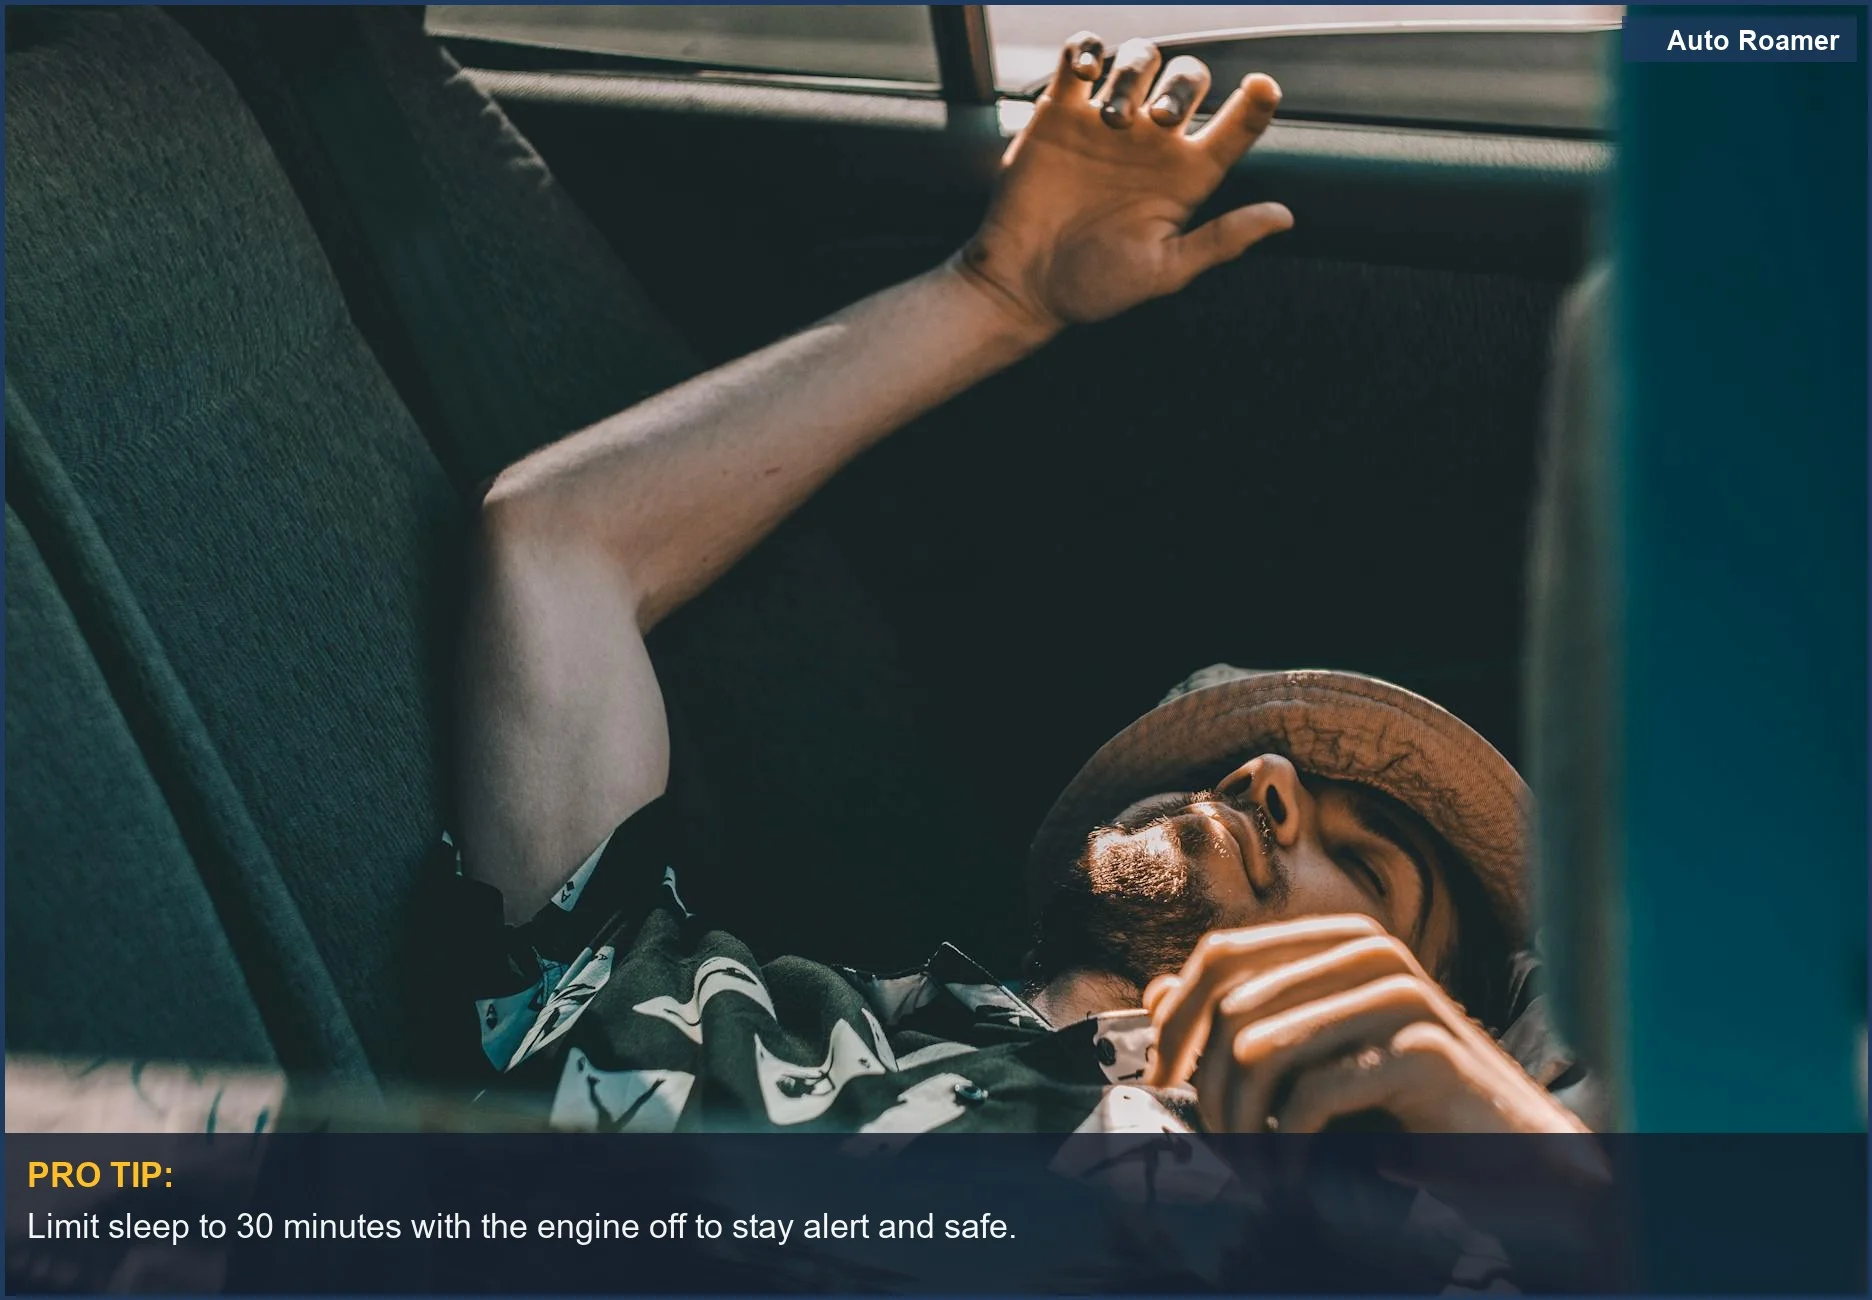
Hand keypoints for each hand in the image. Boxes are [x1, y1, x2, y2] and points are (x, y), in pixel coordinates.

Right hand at [958, 33, 1293, 335]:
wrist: (1024, 284)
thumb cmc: (1094, 286)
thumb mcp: (1164, 271)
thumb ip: (1221, 240)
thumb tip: (1284, 218)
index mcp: (1185, 176)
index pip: (1236, 127)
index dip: (1256, 103)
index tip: (1263, 87)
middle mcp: (1151, 143)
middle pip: (1188, 78)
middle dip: (1181, 86)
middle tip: (1157, 121)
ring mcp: (1106, 123)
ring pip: (1139, 59)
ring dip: (1133, 74)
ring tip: (1109, 119)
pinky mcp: (1060, 112)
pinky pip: (1079, 57)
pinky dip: (1086, 49)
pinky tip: (1085, 72)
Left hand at [1141, 915, 1591, 1134]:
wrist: (1512, 1156)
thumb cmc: (1403, 1107)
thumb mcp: (1317, 1054)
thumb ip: (1248, 1015)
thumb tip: (1156, 990)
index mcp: (1336, 939)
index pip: (1219, 954)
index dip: (1176, 1020)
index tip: (1160, 1085)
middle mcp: (1367, 949)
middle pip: (1231, 1003)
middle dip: (1205, 1083)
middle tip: (1210, 1143)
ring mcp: (1398, 991)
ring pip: (1259, 1047)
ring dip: (1241, 1122)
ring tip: (1252, 1169)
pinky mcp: (1420, 1048)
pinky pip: (1312, 1092)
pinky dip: (1288, 1146)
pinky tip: (1296, 1176)